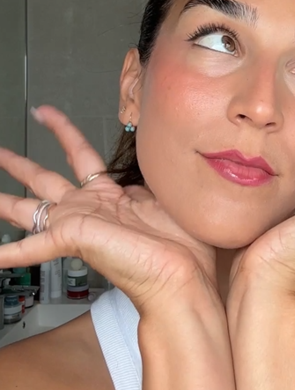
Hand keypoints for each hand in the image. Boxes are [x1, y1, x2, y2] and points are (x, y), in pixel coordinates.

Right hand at [0, 105, 219, 315]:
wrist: (182, 276)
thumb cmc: (182, 246)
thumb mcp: (165, 197)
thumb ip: (146, 182)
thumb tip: (149, 166)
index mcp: (109, 195)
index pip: (78, 153)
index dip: (61, 130)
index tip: (44, 112)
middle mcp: (88, 208)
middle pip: (44, 179)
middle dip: (18, 165)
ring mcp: (78, 223)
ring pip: (29, 209)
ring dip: (4, 204)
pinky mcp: (74, 238)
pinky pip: (34, 247)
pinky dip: (10, 253)